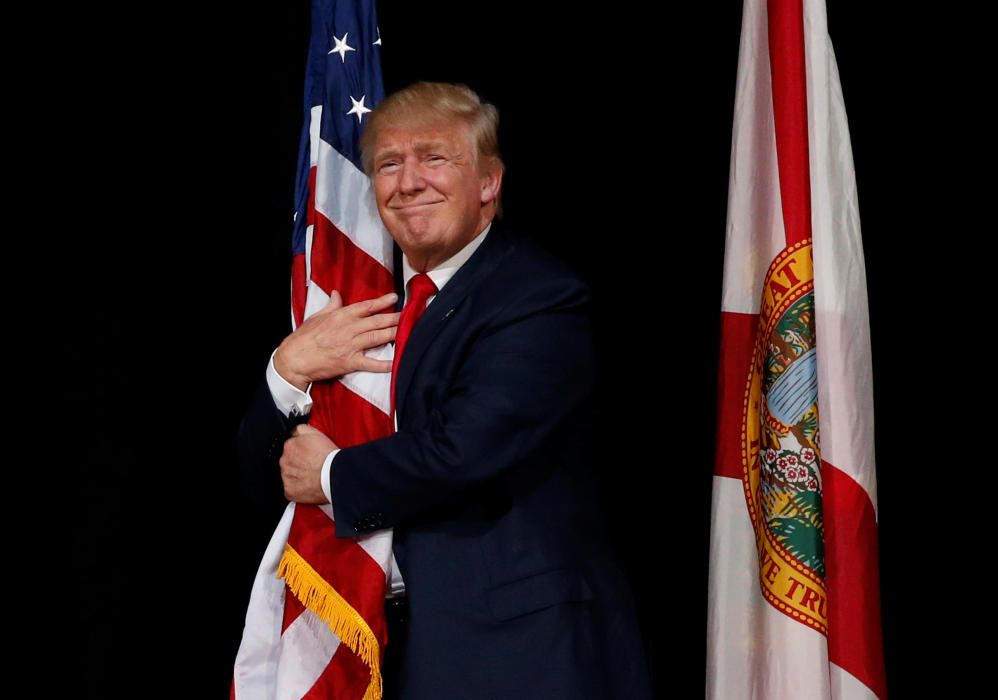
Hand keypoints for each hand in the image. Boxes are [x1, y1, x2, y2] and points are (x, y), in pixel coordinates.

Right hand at [274, 290, 399, 389]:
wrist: (294, 358)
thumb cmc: (304, 337)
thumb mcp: (317, 316)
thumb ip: (331, 305)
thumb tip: (337, 293)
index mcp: (341, 316)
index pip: (366, 306)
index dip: (382, 302)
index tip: (394, 297)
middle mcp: (349, 329)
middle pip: (377, 321)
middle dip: (395, 318)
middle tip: (411, 315)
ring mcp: (350, 346)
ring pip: (377, 338)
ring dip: (394, 334)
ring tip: (409, 331)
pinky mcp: (350, 362)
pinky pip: (371, 363)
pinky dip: (384, 363)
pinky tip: (397, 362)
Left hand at [280, 424, 338, 503]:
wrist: (335, 475)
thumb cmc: (329, 457)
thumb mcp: (316, 433)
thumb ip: (300, 430)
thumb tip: (295, 431)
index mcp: (289, 446)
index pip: (289, 448)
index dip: (300, 452)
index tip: (308, 455)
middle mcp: (284, 461)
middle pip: (288, 462)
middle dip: (297, 464)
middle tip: (311, 466)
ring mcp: (286, 477)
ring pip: (289, 475)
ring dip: (297, 476)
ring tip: (312, 476)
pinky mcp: (289, 491)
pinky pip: (290, 489)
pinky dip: (298, 488)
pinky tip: (309, 485)